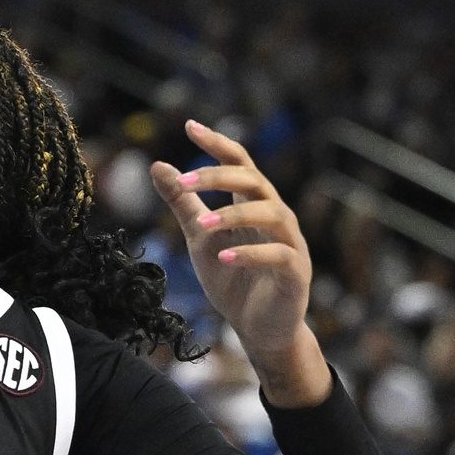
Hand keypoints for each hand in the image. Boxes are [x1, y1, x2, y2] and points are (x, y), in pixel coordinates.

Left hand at [150, 120, 329, 404]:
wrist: (258, 328)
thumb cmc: (232, 278)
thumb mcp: (199, 237)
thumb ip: (183, 203)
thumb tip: (158, 166)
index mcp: (252, 204)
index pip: (240, 163)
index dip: (218, 144)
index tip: (190, 126)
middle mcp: (275, 216)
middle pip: (255, 181)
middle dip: (221, 177)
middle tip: (186, 181)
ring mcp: (290, 243)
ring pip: (272, 213)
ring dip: (234, 215)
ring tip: (202, 224)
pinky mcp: (296, 273)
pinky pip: (279, 255)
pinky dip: (251, 253)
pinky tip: (224, 256)